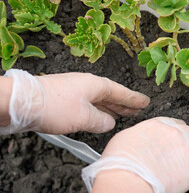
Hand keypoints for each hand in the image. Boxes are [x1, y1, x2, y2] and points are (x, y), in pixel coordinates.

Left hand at [0, 69, 149, 133]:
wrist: (25, 102)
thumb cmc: (56, 107)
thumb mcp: (84, 118)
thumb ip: (101, 121)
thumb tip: (109, 122)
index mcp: (96, 85)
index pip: (121, 92)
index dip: (134, 99)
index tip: (145, 101)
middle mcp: (88, 85)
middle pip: (111, 95)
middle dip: (125, 103)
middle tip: (137, 109)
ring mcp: (76, 90)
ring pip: (100, 100)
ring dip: (112, 107)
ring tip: (124, 114)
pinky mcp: (66, 98)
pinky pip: (90, 104)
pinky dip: (98, 110)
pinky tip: (101, 117)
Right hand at [82, 117, 188, 192]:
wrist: (127, 179)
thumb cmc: (121, 164)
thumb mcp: (125, 141)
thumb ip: (140, 137)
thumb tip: (142, 140)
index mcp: (158, 125)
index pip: (174, 124)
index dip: (178, 131)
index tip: (178, 135)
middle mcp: (175, 131)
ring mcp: (188, 145)